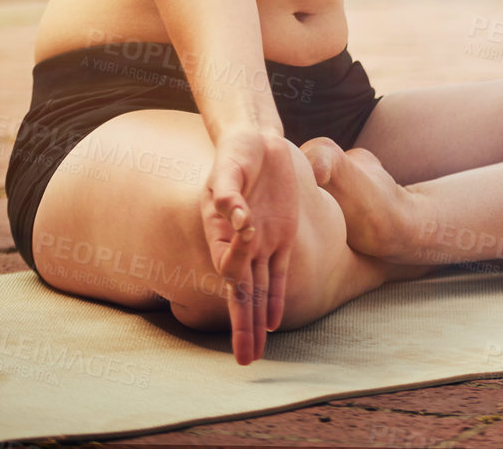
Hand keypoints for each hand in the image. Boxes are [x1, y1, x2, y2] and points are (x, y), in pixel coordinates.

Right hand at [202, 124, 297, 363]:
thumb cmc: (235, 153)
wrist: (257, 142)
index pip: (229, 262)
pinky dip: (276, 299)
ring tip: (253, 356)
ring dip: (257, 324)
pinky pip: (279, 274)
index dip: (238, 258)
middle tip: (243, 361)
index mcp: (220, 230)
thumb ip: (228, 191)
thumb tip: (236, 215)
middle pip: (241, 293)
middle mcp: (239, 244)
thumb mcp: (228, 166)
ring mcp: (262, 243)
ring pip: (259, 292)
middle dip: (244, 326)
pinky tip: (274, 324)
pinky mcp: (282, 237)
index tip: (247, 229)